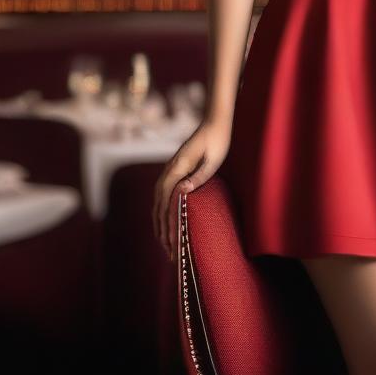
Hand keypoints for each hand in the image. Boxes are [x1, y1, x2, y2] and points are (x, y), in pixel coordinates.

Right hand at [152, 119, 230, 261]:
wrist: (215, 122)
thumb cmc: (218, 141)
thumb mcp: (213, 160)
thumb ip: (199, 176)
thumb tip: (182, 193)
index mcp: (177, 169)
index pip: (166, 202)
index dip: (167, 225)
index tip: (170, 244)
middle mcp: (169, 170)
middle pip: (158, 205)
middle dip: (162, 230)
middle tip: (169, 252)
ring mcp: (170, 169)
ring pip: (157, 201)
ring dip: (160, 222)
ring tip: (165, 242)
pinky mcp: (174, 169)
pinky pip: (162, 194)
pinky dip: (162, 210)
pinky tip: (166, 220)